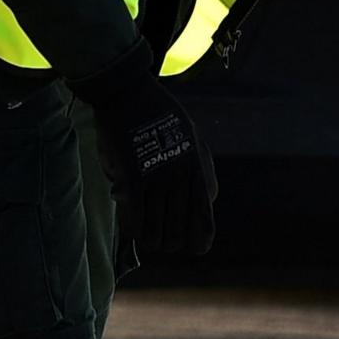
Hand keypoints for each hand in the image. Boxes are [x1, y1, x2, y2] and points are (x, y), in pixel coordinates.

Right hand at [106, 99, 217, 267]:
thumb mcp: (194, 137)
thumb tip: (209, 201)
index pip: (205, 222)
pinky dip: (132, 229)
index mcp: (198, 170)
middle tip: (160, 235)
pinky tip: (130, 223)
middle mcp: (180, 178)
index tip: (193, 247)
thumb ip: (203, 169)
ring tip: (145, 231)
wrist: (129, 92)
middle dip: (168, 242)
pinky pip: (133, 221)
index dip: (199, 242)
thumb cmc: (161, 115)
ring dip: (149, 238)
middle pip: (177, 236)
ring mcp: (156, 179)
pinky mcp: (131, 178)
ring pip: (154, 234)